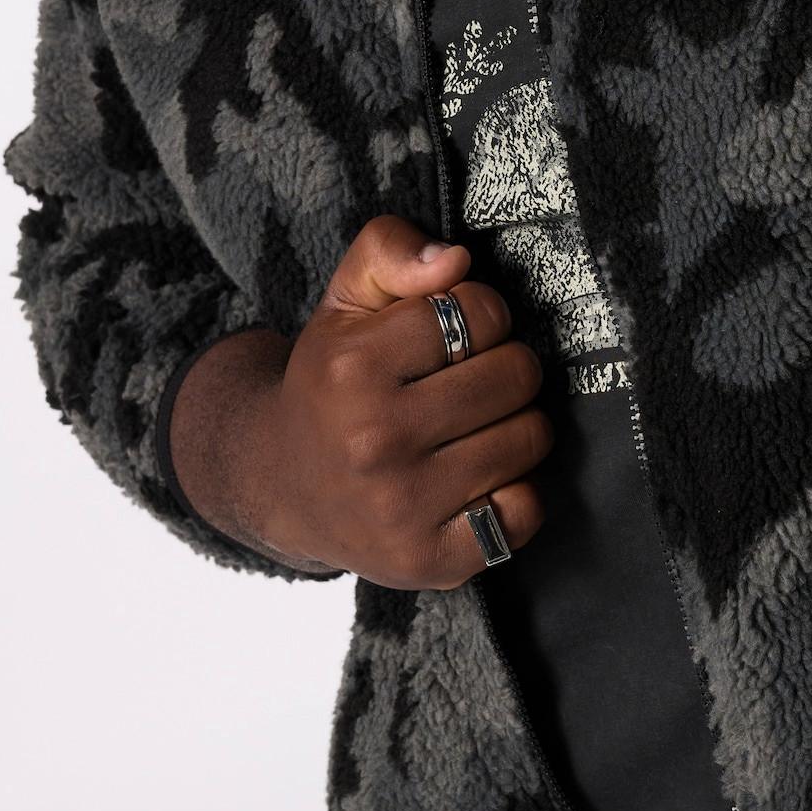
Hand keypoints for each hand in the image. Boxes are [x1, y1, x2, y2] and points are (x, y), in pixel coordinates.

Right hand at [168, 215, 551, 586]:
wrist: (282, 483)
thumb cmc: (332, 380)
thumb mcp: (344, 300)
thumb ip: (390, 249)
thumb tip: (455, 261)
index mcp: (353, 366)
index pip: (479, 311)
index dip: (477, 314)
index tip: (451, 334)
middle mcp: (375, 439)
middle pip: (516, 374)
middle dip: (503, 367)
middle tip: (467, 381)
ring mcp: (403, 507)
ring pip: (529, 438)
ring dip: (514, 425)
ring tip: (471, 427)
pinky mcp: (428, 560)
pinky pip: (524, 511)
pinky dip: (515, 493)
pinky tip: (476, 480)